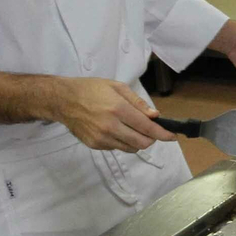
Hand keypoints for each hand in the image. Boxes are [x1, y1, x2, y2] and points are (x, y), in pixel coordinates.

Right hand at [53, 78, 173, 151]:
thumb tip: (154, 116)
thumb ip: (138, 102)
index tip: (172, 136)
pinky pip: (117, 148)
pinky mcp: (95, 145)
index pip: (146, 127)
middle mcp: (111, 126)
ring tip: (132, 128)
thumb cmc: (91, 89)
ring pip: (131, 148)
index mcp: (118, 109)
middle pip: (141, 143)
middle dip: (151, 139)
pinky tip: (116, 130)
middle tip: (151, 130)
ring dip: (138, 141)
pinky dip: (123, 142)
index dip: (162, 134)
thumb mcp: (116, 87)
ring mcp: (102, 138)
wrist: (63, 100)